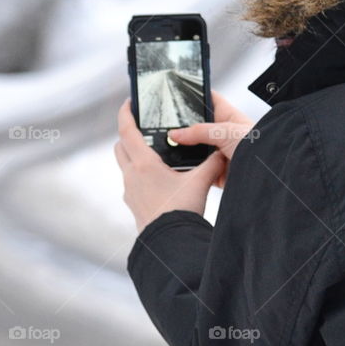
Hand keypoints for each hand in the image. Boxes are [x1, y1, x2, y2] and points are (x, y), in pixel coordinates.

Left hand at [114, 97, 225, 233]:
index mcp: (144, 164)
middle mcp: (131, 175)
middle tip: (144, 127)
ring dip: (133, 155)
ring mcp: (129, 190)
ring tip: (154, 152)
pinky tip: (158, 178)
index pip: (126, 130)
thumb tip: (223, 151)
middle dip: (129, 134)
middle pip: (121, 145)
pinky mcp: (133, 203)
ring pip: (125, 164)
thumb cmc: (181, 212)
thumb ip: (212, 163)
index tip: (129, 102)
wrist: (169, 243)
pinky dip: (139, 173)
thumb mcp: (201, 182)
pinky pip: (131, 181)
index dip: (126, 113)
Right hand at [167, 89, 255, 189]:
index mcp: (228, 117)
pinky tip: (183, 167)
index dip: (197, 95)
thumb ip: (198, 131)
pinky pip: (200, 171)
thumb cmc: (260, 144)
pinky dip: (192, 170)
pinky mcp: (218, 172)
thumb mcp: (224, 131)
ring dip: (188, 151)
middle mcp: (224, 134)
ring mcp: (220, 153)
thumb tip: (176, 133)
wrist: (268, 171)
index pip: (210, 100)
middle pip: (198, 128)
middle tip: (169, 128)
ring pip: (197, 150)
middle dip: (185, 130)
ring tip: (174, 148)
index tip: (181, 92)